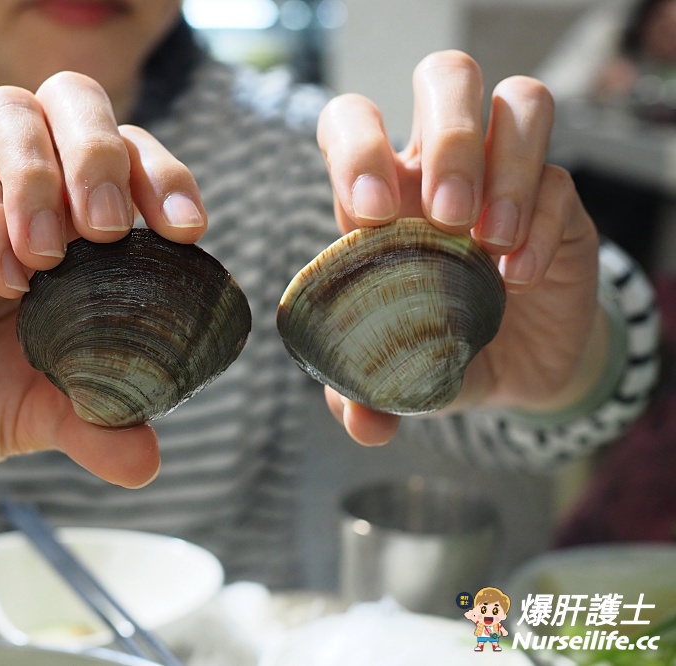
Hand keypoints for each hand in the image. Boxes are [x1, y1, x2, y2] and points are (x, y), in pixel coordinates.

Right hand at [0, 72, 205, 484]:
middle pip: (73, 101)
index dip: (165, 177)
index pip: (132, 160)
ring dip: (43, 175)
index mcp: (76, 236)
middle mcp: (28, 203)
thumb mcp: (38, 417)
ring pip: (11, 115)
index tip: (188, 229)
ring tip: (52, 258)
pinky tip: (5, 280)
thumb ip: (93, 426)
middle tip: (111, 229)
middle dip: (103, 151)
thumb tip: (149, 462)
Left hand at [316, 50, 602, 444]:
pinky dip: (539, 224)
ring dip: (504, 166)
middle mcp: (442, 170)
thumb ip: (364, 394)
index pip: (353, 121)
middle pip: (445, 77)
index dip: (357, 145)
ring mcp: (507, 177)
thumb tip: (359, 418)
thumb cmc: (438, 351)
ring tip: (486, 242)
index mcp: (382, 194)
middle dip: (446, 136)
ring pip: (519, 101)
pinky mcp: (560, 202)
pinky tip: (518, 278)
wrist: (515, 369)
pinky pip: (560, 176)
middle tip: (443, 216)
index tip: (369, 213)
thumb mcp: (397, 376)